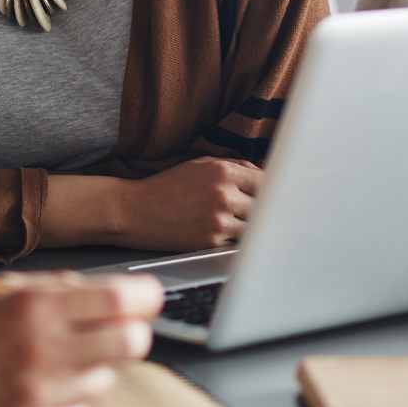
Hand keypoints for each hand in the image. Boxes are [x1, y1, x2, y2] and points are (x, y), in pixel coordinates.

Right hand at [0, 272, 163, 406]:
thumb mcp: (2, 290)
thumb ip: (57, 289)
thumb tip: (109, 292)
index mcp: (35, 306)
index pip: (121, 299)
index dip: (146, 297)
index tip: (148, 299)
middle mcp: (42, 350)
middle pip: (131, 342)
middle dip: (130, 333)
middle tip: (115, 330)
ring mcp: (38, 395)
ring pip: (106, 379)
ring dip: (92, 368)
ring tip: (55, 361)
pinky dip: (69, 401)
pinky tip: (39, 388)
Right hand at [120, 157, 261, 250]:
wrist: (136, 211)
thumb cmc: (169, 186)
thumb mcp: (201, 164)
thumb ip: (235, 165)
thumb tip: (263, 173)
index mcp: (223, 172)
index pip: (266, 181)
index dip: (270, 188)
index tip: (271, 193)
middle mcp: (224, 195)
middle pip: (264, 206)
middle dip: (260, 208)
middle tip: (250, 208)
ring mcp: (218, 221)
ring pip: (253, 227)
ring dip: (248, 225)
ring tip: (232, 219)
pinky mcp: (211, 242)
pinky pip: (235, 242)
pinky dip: (232, 238)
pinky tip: (219, 231)